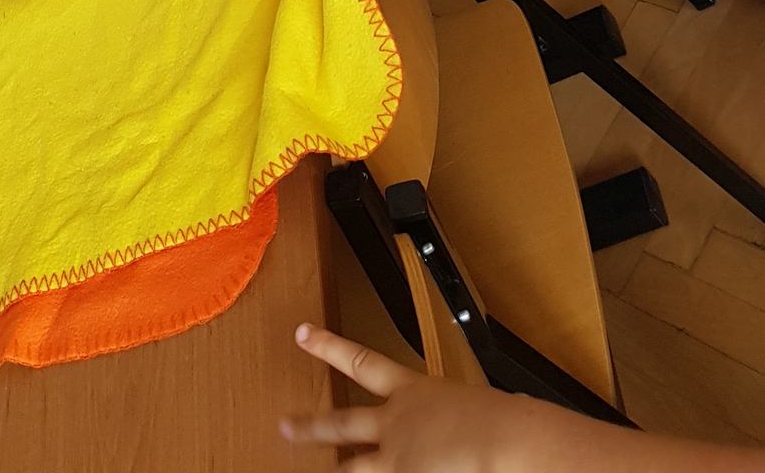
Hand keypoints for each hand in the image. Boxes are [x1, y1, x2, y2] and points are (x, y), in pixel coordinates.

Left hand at [280, 324, 546, 471]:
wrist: (506, 444)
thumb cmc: (505, 421)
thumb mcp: (481, 404)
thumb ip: (470, 411)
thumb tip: (501, 413)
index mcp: (414, 391)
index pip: (361, 361)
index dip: (328, 347)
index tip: (302, 333)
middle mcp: (396, 423)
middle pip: (343, 422)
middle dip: (312, 425)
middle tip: (285, 424)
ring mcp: (394, 459)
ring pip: (351, 465)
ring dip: (332, 467)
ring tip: (309, 463)